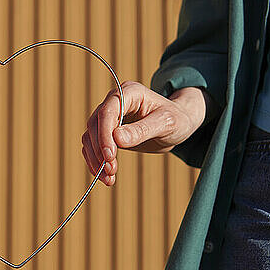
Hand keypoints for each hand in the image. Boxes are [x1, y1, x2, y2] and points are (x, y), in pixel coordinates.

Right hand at [82, 81, 207, 185]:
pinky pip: (93, 146)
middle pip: (95, 125)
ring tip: (108, 178)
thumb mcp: (166, 123)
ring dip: (95, 159)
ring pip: (90, 137)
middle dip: (100, 150)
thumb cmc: (177, 120)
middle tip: (110, 171)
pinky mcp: (106, 132)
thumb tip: (117, 139)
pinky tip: (104, 175)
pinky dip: (95, 161)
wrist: (178, 126)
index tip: (110, 156)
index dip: (105, 134)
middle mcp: (114, 102)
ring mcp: (109, 117)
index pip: (107, 112)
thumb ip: (142, 130)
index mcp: (129, 92)